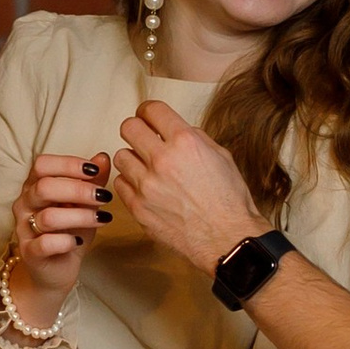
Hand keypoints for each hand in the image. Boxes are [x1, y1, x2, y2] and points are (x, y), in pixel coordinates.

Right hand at [5, 151, 112, 325]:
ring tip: (102, 219)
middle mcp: (25, 204)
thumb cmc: (69, 230)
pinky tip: (79, 241)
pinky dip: (65, 241)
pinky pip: (44, 244)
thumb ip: (92, 180)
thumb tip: (103, 157)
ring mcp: (24, 229)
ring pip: (48, 217)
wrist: (57, 269)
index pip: (42, 164)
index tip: (94, 171)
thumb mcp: (84, 203)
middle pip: (44, 187)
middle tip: (104, 197)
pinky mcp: (30, 253)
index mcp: (34, 186)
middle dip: (78, 190)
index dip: (69, 164)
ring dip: (80, 216)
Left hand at [113, 100, 261, 273]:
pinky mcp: (138, 208)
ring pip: (120, 156)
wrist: (227, 238)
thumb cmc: (229, 201)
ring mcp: (147, 186)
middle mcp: (162, 160)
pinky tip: (144, 187)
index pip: (152, 110)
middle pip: (128, 127)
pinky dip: (130, 183)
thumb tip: (176, 130)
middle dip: (136, 129)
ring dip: (133, 158)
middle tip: (143, 137)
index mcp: (185, 142)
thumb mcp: (221, 156)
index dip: (148, 110)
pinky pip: (120, 184)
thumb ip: (195, 138)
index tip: (148, 116)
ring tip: (146, 167)